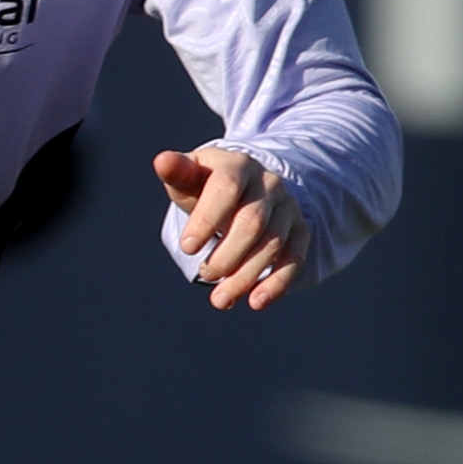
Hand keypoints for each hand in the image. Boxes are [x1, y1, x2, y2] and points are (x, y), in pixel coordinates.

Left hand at [154, 145, 302, 310]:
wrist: (250, 190)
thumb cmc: (209, 187)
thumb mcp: (192, 178)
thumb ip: (177, 172)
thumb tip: (162, 161)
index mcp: (238, 165)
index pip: (226, 188)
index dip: (207, 219)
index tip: (187, 248)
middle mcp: (269, 184)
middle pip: (252, 222)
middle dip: (226, 255)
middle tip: (204, 274)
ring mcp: (288, 208)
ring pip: (272, 245)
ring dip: (245, 277)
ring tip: (220, 299)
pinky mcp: (300, 232)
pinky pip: (294, 260)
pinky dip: (276, 284)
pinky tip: (255, 302)